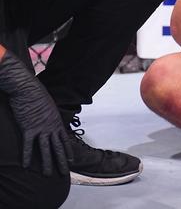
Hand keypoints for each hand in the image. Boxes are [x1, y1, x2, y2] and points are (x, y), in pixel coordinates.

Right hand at [0, 51, 71, 175]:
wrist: (28, 89)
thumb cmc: (37, 95)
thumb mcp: (49, 106)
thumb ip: (50, 116)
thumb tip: (50, 120)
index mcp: (56, 122)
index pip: (64, 140)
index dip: (68, 152)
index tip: (71, 161)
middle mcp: (51, 127)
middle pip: (58, 147)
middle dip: (62, 162)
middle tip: (64, 174)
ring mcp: (40, 128)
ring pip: (45, 149)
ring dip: (47, 163)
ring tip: (48, 175)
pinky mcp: (28, 128)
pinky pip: (28, 145)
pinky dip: (26, 155)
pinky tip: (26, 166)